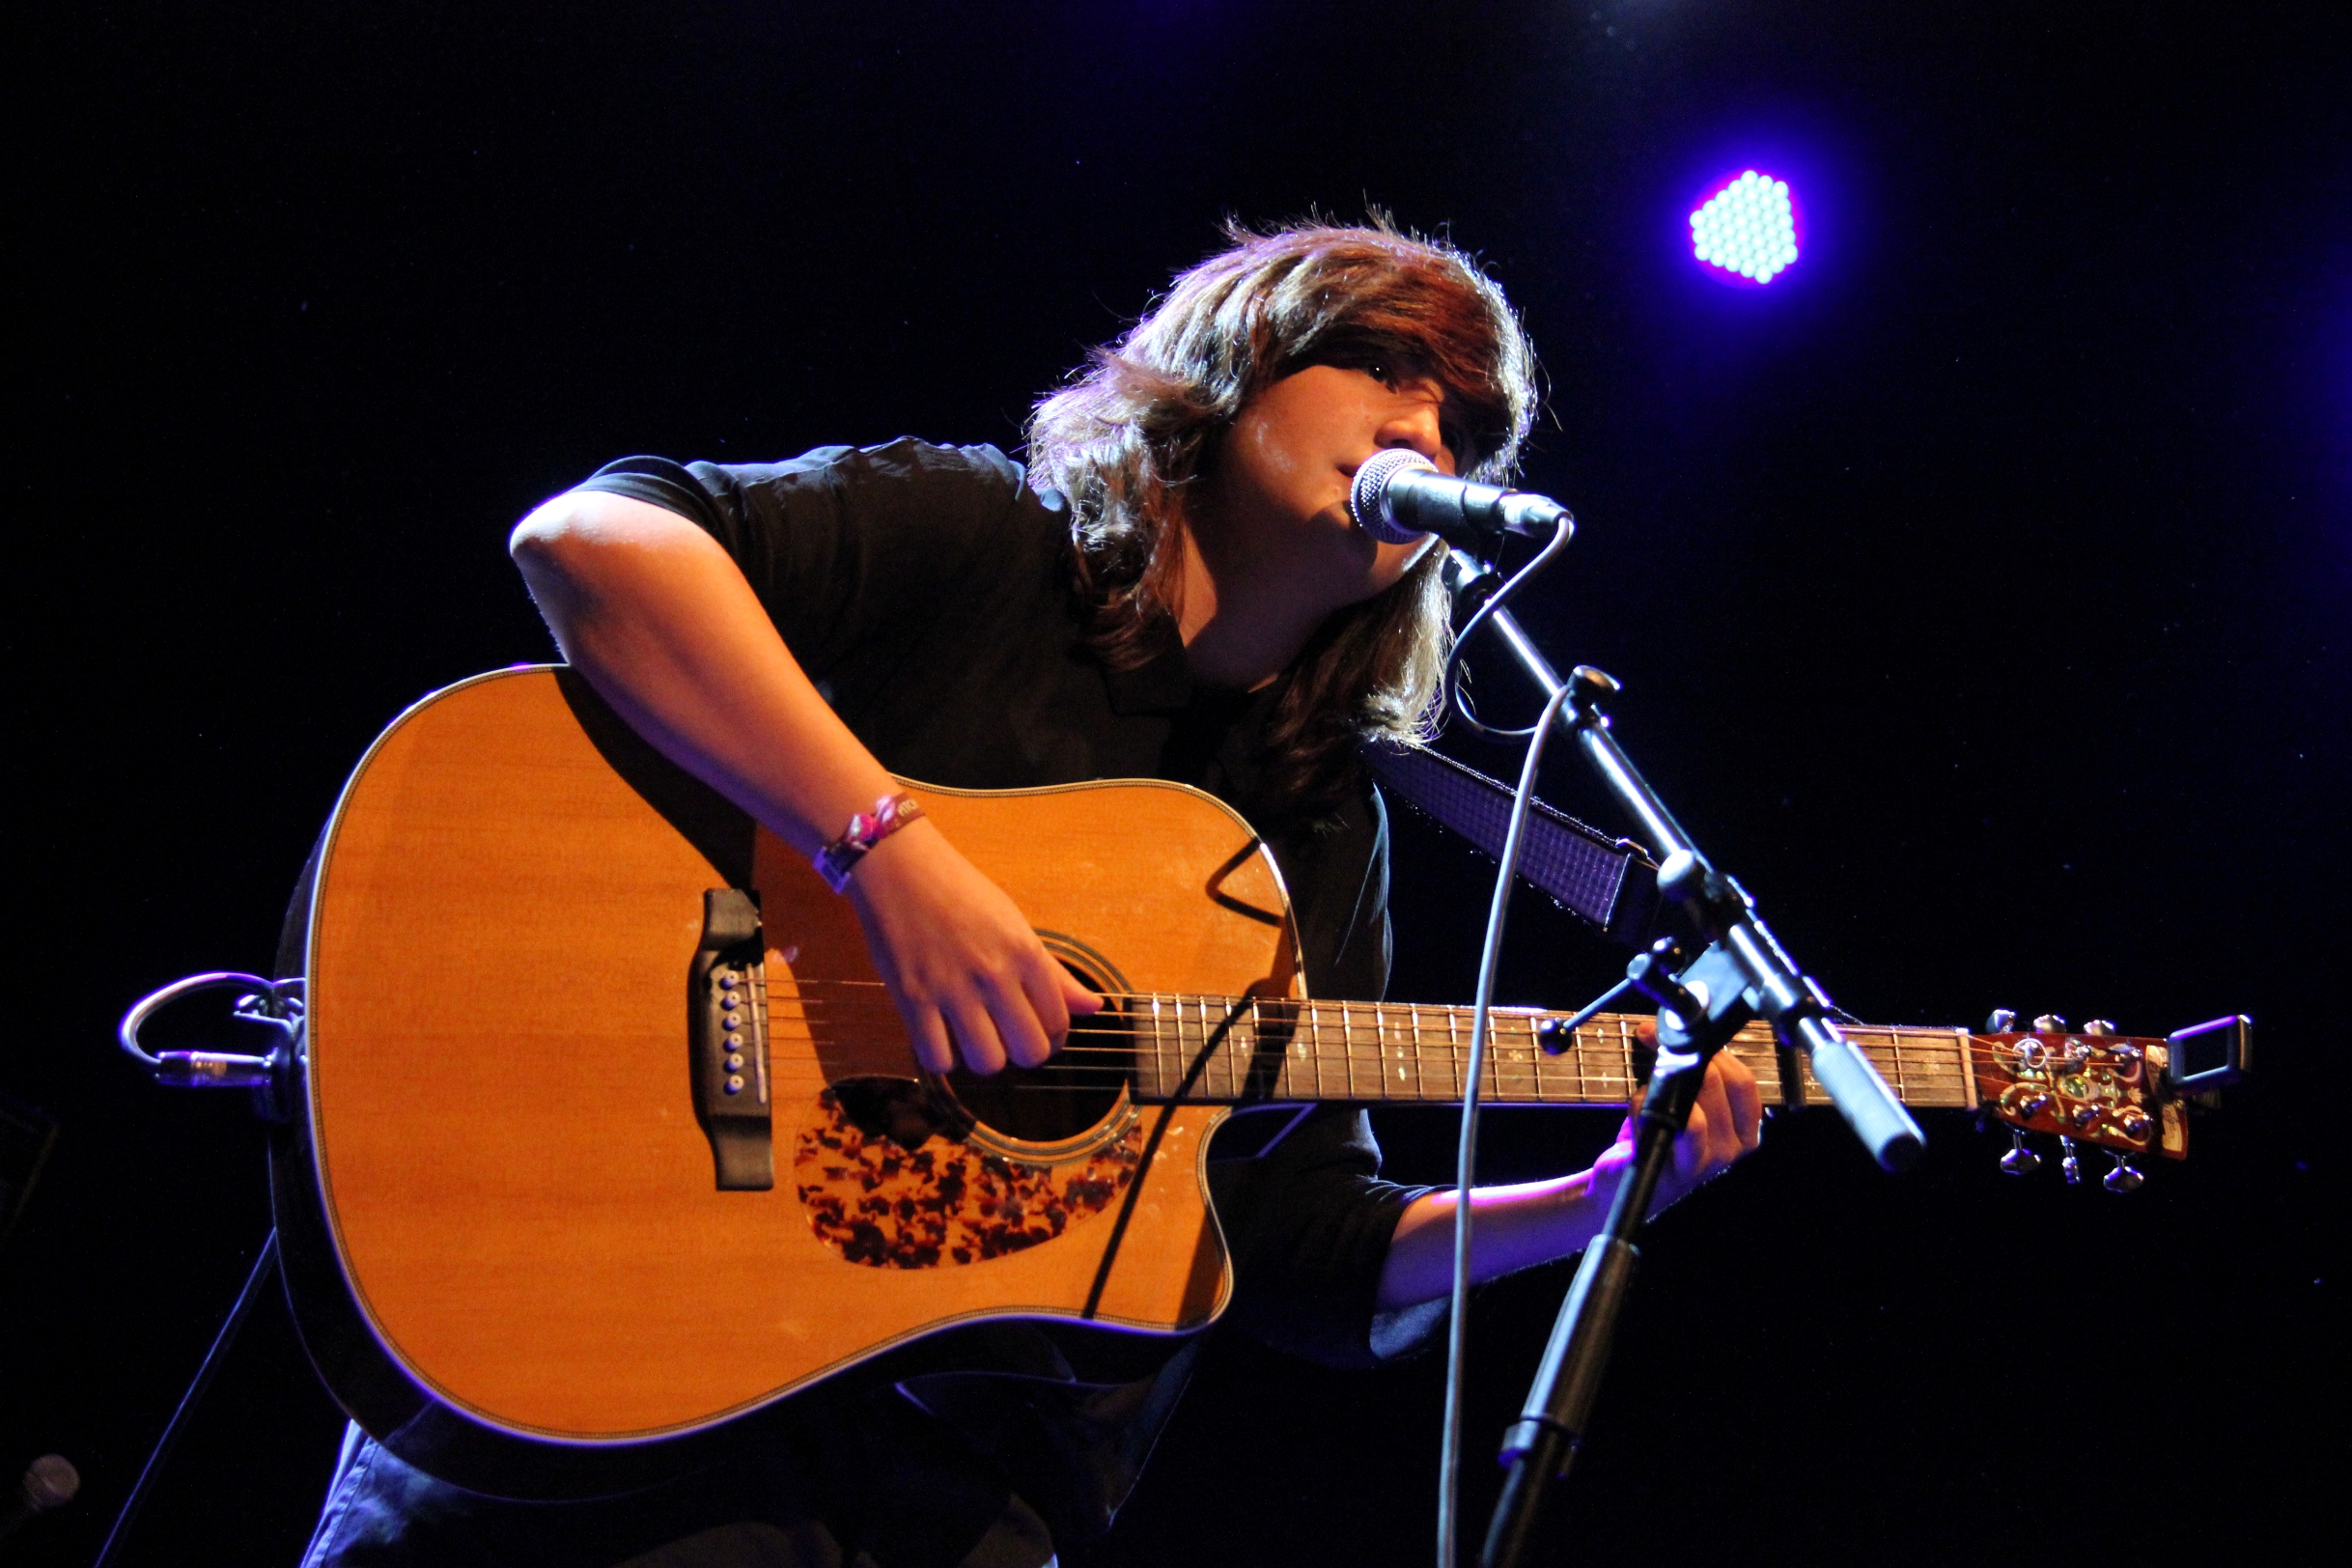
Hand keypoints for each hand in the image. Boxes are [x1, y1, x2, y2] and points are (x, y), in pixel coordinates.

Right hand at [841, 818, 1101, 1075]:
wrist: (900, 868)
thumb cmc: (961, 892)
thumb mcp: (1015, 924)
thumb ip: (1053, 973)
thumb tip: (1093, 1007)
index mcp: (1025, 952)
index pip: (1058, 1022)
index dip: (1053, 1036)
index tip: (1039, 1032)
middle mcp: (994, 974)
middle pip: (1030, 1052)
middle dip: (1023, 1053)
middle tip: (1010, 1039)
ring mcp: (952, 989)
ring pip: (988, 1063)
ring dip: (985, 1058)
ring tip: (976, 1037)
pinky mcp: (912, 999)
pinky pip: (938, 1059)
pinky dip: (943, 1058)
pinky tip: (943, 1037)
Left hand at [1595, 1047, 1763, 1210]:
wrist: (1623, 1183)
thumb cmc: (1660, 1137)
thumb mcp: (1684, 1102)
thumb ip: (1687, 1069)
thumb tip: (1663, 1029)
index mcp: (1743, 1132)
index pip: (1743, 1083)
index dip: (1716, 1053)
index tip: (1686, 1036)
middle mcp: (1729, 1151)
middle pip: (1717, 1086)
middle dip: (1683, 1058)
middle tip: (1655, 1043)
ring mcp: (1700, 1163)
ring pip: (1693, 1108)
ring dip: (1663, 1084)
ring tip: (1649, 1084)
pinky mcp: (1667, 1169)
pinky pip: (1659, 1121)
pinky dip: (1643, 1104)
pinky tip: (1638, 1104)